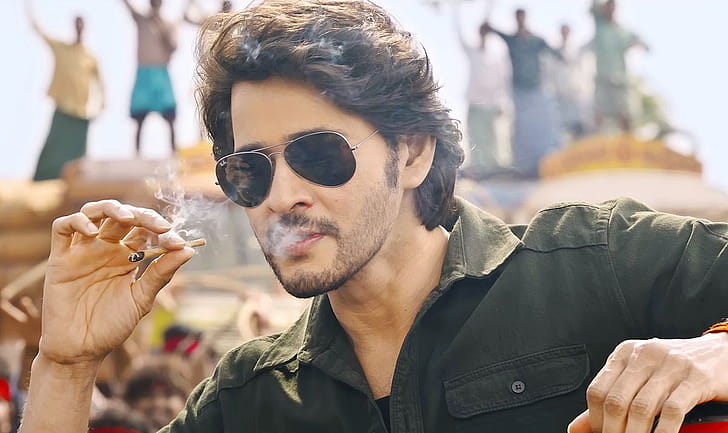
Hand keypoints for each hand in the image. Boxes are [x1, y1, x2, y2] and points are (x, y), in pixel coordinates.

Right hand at [40, 200, 194, 366]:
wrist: (81, 350)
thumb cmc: (112, 326)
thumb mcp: (142, 298)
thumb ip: (161, 273)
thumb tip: (189, 250)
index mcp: (129, 257)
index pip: (147, 232)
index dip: (163, 233)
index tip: (178, 243)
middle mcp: (107, 249)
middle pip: (124, 217)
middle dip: (144, 216)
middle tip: (160, 227)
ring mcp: (84, 251)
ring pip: (93, 213)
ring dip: (111, 208)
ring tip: (126, 218)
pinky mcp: (60, 259)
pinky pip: (63, 228)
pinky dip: (77, 222)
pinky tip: (93, 233)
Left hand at [568, 333, 727, 432]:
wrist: (720, 354)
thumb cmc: (675, 369)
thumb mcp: (639, 376)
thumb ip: (610, 398)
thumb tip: (577, 427)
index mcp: (626, 353)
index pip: (597, 390)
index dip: (595, 420)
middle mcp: (645, 354)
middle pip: (616, 401)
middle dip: (613, 431)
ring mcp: (672, 365)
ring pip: (641, 408)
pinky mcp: (696, 378)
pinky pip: (672, 411)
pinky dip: (663, 432)